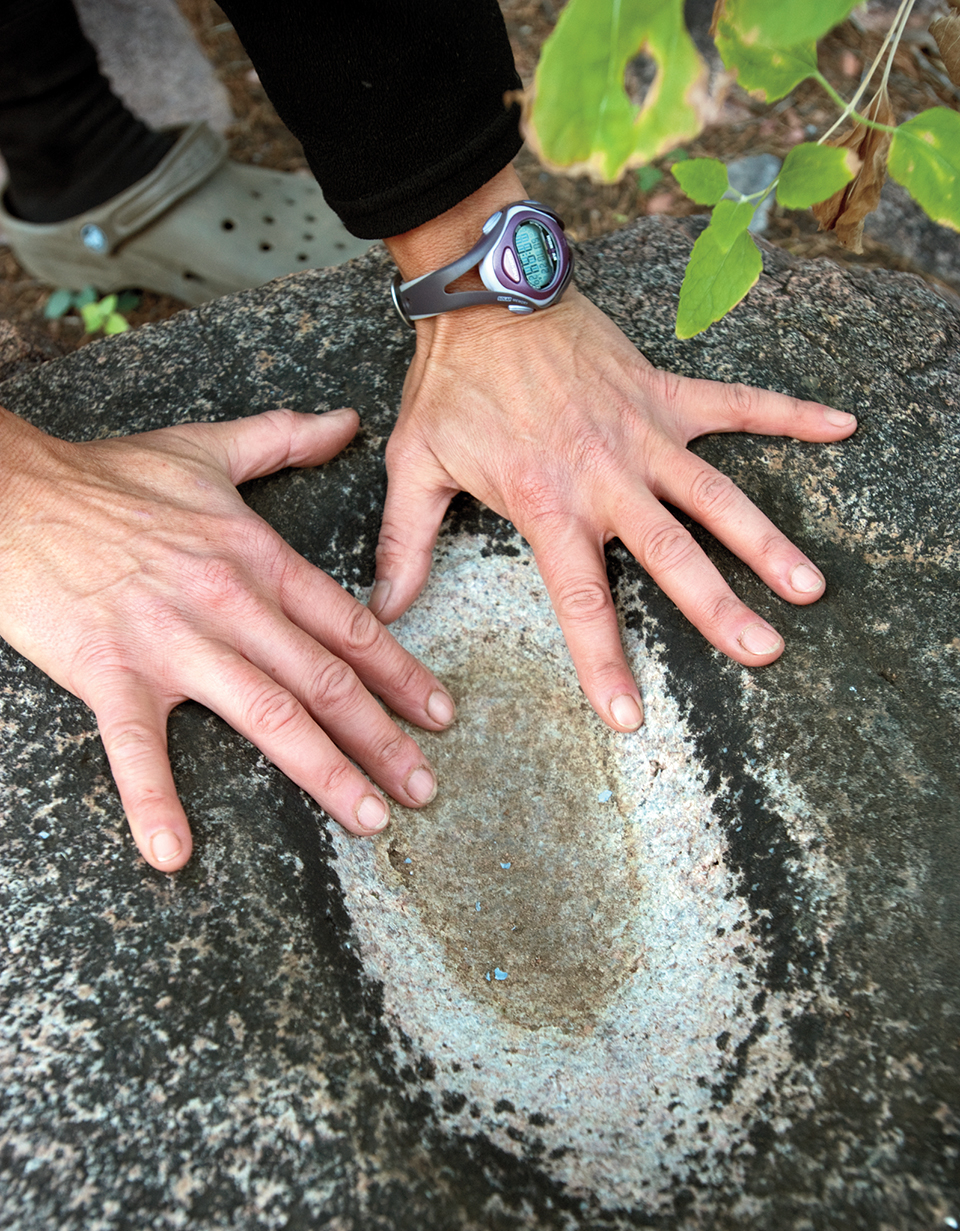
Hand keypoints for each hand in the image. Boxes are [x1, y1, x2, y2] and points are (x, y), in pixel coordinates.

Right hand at [0, 406, 455, 871]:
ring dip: (324, 771)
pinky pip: (135, 748)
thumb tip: (346, 422)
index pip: (348, 623)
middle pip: (324, 679)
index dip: (402, 673)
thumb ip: (283, 437)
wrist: (10, 490)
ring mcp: (170, 640)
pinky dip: (153, 802)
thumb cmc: (106, 475)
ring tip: (370, 818)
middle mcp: (229, 601)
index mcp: (255, 556)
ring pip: (267, 713)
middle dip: (383, 738)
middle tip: (425, 787)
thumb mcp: (205, 448)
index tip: (440, 714)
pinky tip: (174, 854)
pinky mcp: (108, 672)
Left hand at [375, 168, 856, 732]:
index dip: (604, 662)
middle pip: (671, 553)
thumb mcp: (414, 465)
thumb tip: (385, 611)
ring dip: (764, 540)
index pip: (582, 598)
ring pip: (716, 494)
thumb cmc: (451, 384)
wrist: (486, 291)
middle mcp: (606, 476)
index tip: (630, 716)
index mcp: (546, 503)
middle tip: (763, 653)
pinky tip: (842, 428)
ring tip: (807, 586)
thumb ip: (404, 543)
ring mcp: (643, 433)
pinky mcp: (665, 393)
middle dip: (718, 608)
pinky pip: (737, 405)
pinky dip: (790, 414)